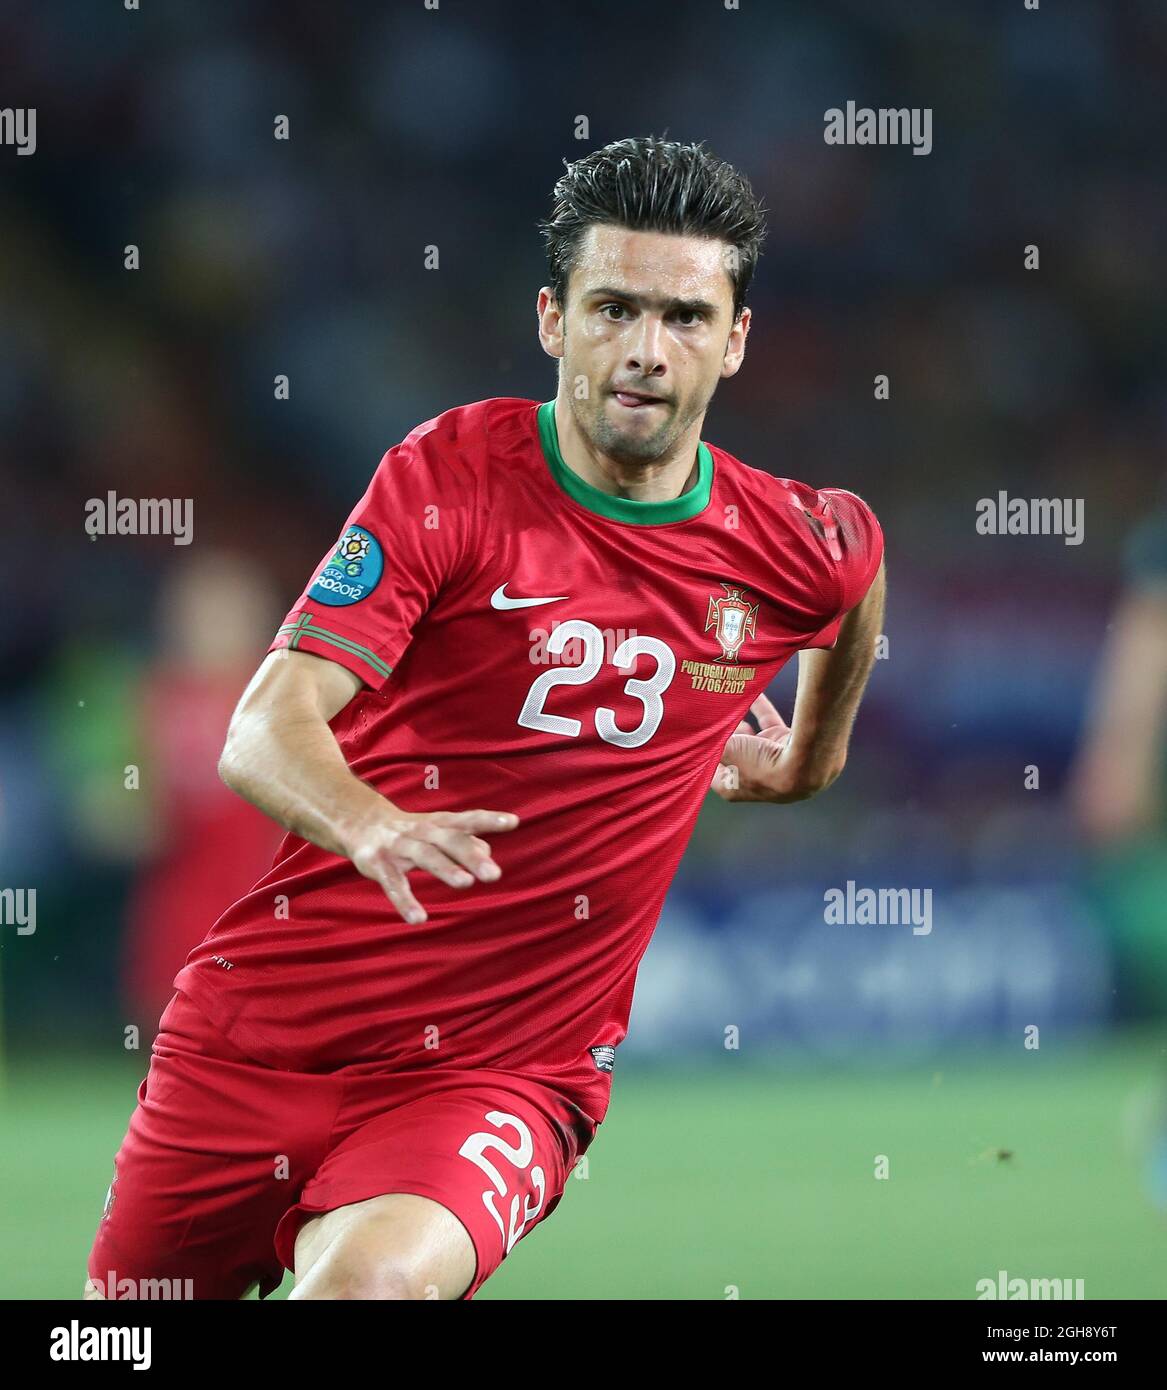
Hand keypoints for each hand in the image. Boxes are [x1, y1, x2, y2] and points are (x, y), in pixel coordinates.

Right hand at [347, 808, 519, 923]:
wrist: (359, 824)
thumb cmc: (410, 832)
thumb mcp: (437, 832)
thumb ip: (464, 840)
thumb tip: (487, 851)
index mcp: (438, 823)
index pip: (467, 819)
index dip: (489, 819)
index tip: (514, 822)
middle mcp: (421, 831)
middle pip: (450, 840)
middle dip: (471, 856)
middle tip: (495, 874)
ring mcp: (398, 846)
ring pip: (424, 855)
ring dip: (445, 868)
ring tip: (466, 883)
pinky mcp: (377, 863)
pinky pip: (393, 883)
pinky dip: (405, 901)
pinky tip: (419, 919)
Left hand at [710, 692, 836, 802]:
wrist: (806, 762)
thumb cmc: (761, 765)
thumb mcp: (727, 751)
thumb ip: (713, 742)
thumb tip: (702, 732)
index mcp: (734, 788)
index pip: (711, 774)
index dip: (702, 757)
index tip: (693, 739)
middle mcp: (753, 777)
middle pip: (732, 754)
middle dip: (722, 737)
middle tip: (711, 718)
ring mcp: (770, 760)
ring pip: (751, 738)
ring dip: (741, 723)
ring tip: (729, 706)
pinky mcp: (784, 743)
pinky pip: (768, 722)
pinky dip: (760, 707)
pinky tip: (753, 693)